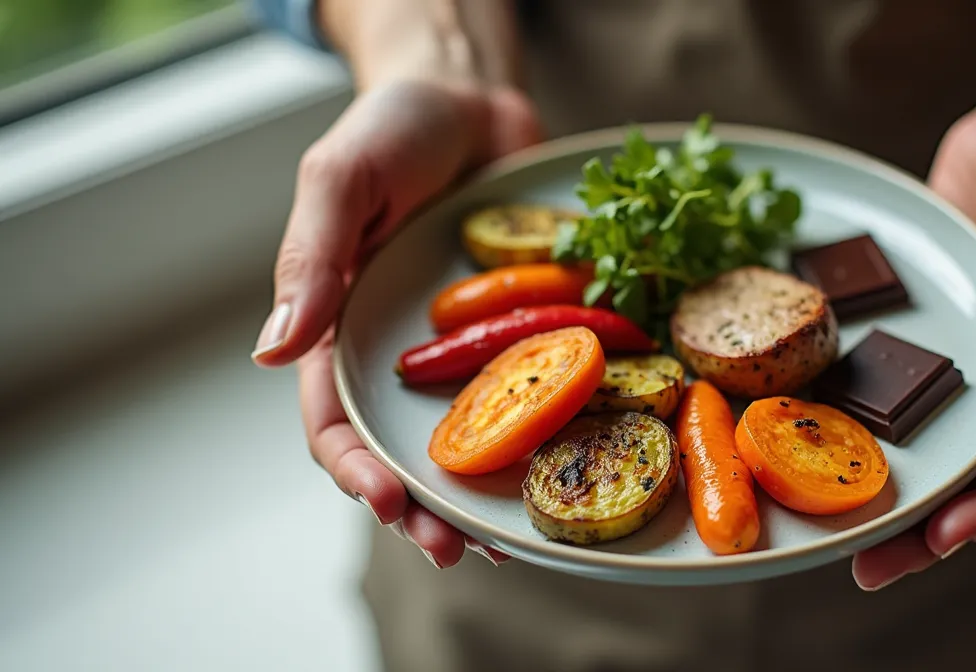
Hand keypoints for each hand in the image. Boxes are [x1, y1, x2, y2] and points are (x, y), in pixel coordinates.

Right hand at [251, 79, 541, 567]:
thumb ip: (310, 260)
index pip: (334, 419)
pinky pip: (531, 389)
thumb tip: (272, 353)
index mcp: (340, 327)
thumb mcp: (341, 180)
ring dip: (480, 495)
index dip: (354, 469)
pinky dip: (543, 434)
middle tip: (454, 550)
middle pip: (402, 449)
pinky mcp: (519, 328)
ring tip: (502, 543)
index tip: (386, 502)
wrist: (471, 98)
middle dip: (422, 508)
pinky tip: (564, 470)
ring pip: (468, 437)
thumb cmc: (391, 129)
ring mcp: (463, 345)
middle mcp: (399, 351)